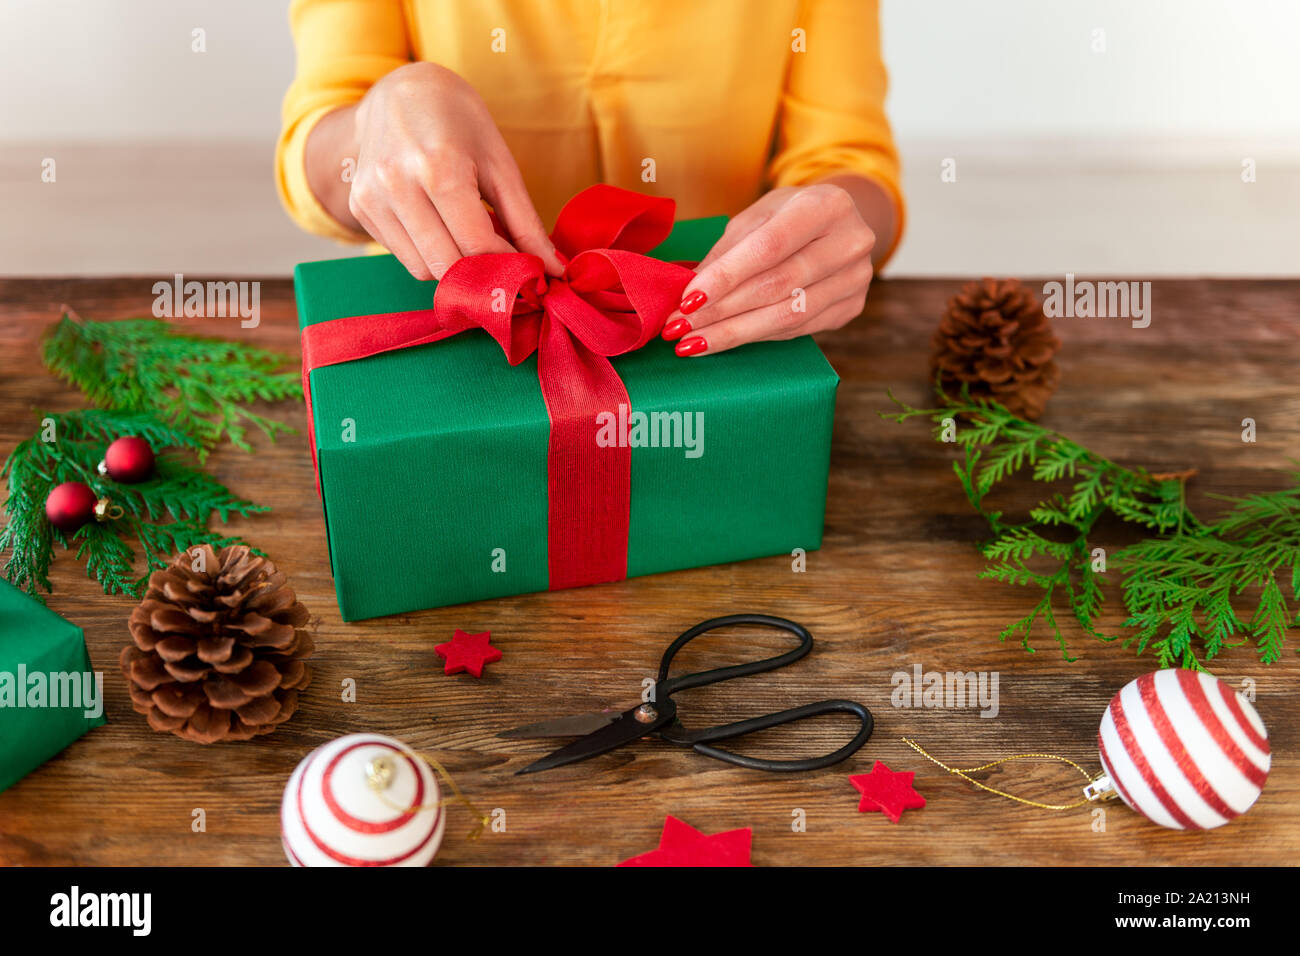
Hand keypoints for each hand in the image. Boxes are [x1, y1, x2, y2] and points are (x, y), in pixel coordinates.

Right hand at [344, 62, 563, 279]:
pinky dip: (428, 254)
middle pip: (447, 266)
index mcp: (438, 167)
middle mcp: (397, 184)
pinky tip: (439, 226)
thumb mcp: (500, 164)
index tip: (528, 270)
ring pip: (422, 269)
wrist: (400, 91)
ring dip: (453, 267)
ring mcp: (372, 197)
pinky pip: (403, 256)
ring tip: (469, 238)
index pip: (476, 246)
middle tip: (503, 263)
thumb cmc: (459, 122)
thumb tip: (553, 269)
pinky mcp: (360, 208)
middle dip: (481, 274)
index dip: (507, 266)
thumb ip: (525, 222)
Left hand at [661, 183, 874, 355]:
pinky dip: (756, 336)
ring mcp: (856, 278)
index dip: (725, 277)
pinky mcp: (852, 307)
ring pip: (788, 315)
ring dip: (734, 332)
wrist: (842, 224)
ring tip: (693, 342)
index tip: (687, 300)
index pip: (769, 248)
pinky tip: (725, 339)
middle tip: (679, 327)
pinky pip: (797, 329)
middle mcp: (850, 241)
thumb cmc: (791, 216)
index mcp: (826, 205)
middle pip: (777, 286)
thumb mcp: (758, 216)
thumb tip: (689, 292)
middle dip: (721, 311)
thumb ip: (727, 251)